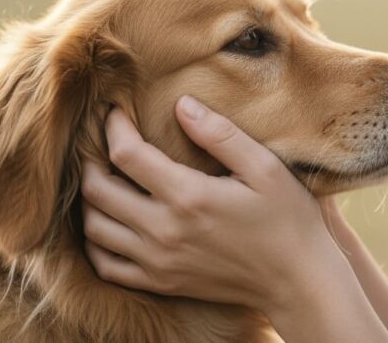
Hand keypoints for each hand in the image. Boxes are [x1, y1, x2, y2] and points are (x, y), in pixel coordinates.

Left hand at [80, 96, 343, 312]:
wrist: (297, 280)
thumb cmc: (287, 218)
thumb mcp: (265, 167)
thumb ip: (220, 134)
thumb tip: (181, 104)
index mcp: (188, 196)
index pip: (126, 154)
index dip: (113, 127)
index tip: (115, 111)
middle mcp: (164, 231)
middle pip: (97, 191)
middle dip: (90, 160)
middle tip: (101, 143)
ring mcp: (158, 262)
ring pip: (93, 229)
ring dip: (90, 200)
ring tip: (103, 178)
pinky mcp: (160, 283)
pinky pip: (106, 265)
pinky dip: (96, 243)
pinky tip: (110, 223)